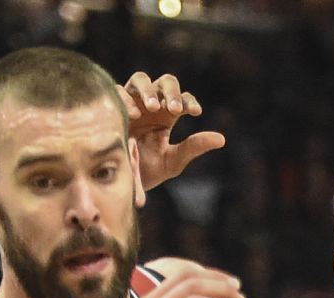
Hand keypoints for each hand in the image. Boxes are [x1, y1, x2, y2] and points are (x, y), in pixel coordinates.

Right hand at [119, 71, 225, 190]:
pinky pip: (119, 92)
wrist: (121, 182)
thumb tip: (221, 139)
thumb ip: (194, 147)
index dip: (189, 102)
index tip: (195, 113)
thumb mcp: (173, 161)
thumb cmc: (149, 170)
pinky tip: (134, 114)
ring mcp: (131, 101)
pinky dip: (127, 99)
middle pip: (165, 82)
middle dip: (171, 92)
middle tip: (173, 109)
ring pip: (141, 79)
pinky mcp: (112, 106)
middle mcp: (151, 104)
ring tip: (152, 107)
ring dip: (149, 90)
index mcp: (168, 115)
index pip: (183, 100)